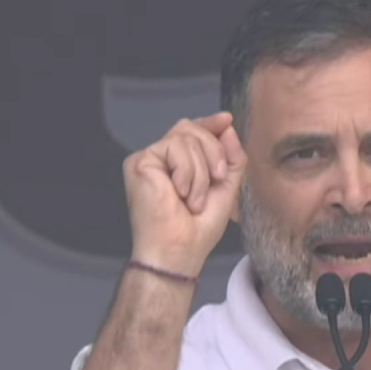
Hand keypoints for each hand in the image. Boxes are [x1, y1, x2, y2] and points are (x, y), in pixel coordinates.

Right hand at [123, 112, 246, 276]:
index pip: (191, 132)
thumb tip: (227, 127)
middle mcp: (161, 158)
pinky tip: (180, 193)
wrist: (179, 249)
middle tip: (218, 179)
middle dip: (213, 151)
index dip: (210, 124)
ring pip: (185, 137)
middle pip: (190, 128)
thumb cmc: (198, 229)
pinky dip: (187, 172)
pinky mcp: (140, 161)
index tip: (227, 120)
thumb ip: (230, 157)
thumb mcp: (225, 188)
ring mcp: (149, 159)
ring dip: (201, 171)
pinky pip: (174, 147)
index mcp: (178, 164)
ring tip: (194, 199)